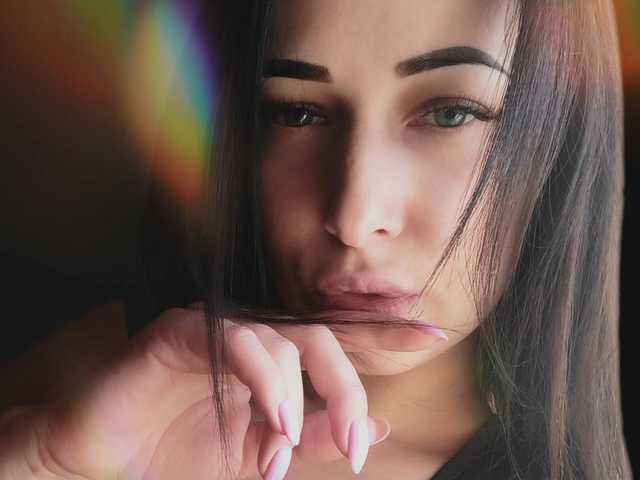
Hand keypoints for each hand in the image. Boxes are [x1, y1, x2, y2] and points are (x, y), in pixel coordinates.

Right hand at [31, 305, 445, 478]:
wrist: (108, 462)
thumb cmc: (181, 454)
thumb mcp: (263, 456)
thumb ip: (315, 437)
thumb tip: (376, 426)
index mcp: (275, 364)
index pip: (338, 343)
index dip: (384, 334)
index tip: (432, 331)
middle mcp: (254, 339)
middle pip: (321, 340)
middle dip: (347, 387)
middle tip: (354, 443)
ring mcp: (221, 330)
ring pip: (284, 342)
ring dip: (294, 400)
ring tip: (285, 450)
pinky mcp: (186, 330)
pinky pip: (237, 341)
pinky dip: (263, 381)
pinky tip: (270, 423)